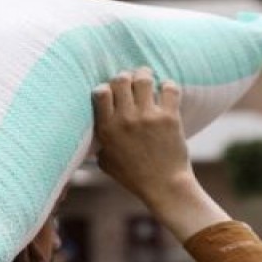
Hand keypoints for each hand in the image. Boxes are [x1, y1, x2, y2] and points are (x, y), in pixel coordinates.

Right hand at [92, 67, 191, 201]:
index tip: (113, 92)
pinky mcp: (169, 117)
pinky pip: (168, 88)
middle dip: (126, 77)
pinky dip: (167, 85)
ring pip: (143, 79)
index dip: (107, 87)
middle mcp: (125, 119)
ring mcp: (148, 117)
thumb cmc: (134, 177)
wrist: (164, 186)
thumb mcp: (106, 163)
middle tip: (132, 81)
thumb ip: (99, 145)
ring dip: (144, 74)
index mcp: (107, 129)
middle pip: (121, 80)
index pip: (101, 92)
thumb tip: (92, 136)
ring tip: (147, 76)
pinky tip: (166, 90)